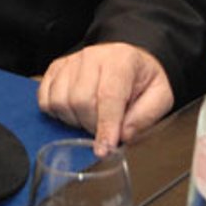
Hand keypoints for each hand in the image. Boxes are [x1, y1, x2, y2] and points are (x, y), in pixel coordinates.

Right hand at [38, 43, 173, 154]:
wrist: (129, 60)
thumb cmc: (143, 80)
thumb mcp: (160, 96)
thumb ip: (145, 116)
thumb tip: (122, 135)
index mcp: (121, 60)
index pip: (108, 96)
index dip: (105, 127)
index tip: (104, 149)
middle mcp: (92, 56)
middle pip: (80, 100)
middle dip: (92, 125)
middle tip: (105, 129)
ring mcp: (71, 61)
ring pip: (60, 101)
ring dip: (74, 120)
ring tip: (90, 117)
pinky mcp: (56, 68)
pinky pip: (45, 97)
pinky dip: (56, 112)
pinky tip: (73, 111)